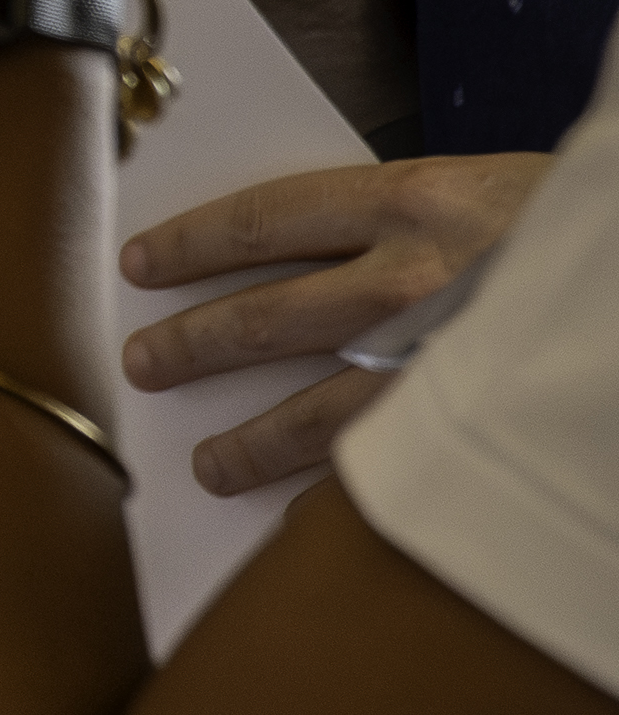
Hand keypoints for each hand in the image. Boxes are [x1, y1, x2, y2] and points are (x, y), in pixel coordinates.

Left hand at [119, 151, 543, 496]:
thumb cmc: (592, 228)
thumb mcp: (498, 192)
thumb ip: (410, 225)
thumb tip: (314, 259)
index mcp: (416, 200)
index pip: (264, 219)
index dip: (192, 243)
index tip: (140, 266)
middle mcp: (418, 279)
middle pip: (267, 316)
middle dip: (196, 345)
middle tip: (144, 366)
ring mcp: (449, 362)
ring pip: (317, 414)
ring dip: (252, 444)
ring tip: (209, 467)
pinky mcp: (483, 427)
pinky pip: (391, 473)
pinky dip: (340, 503)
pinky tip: (304, 522)